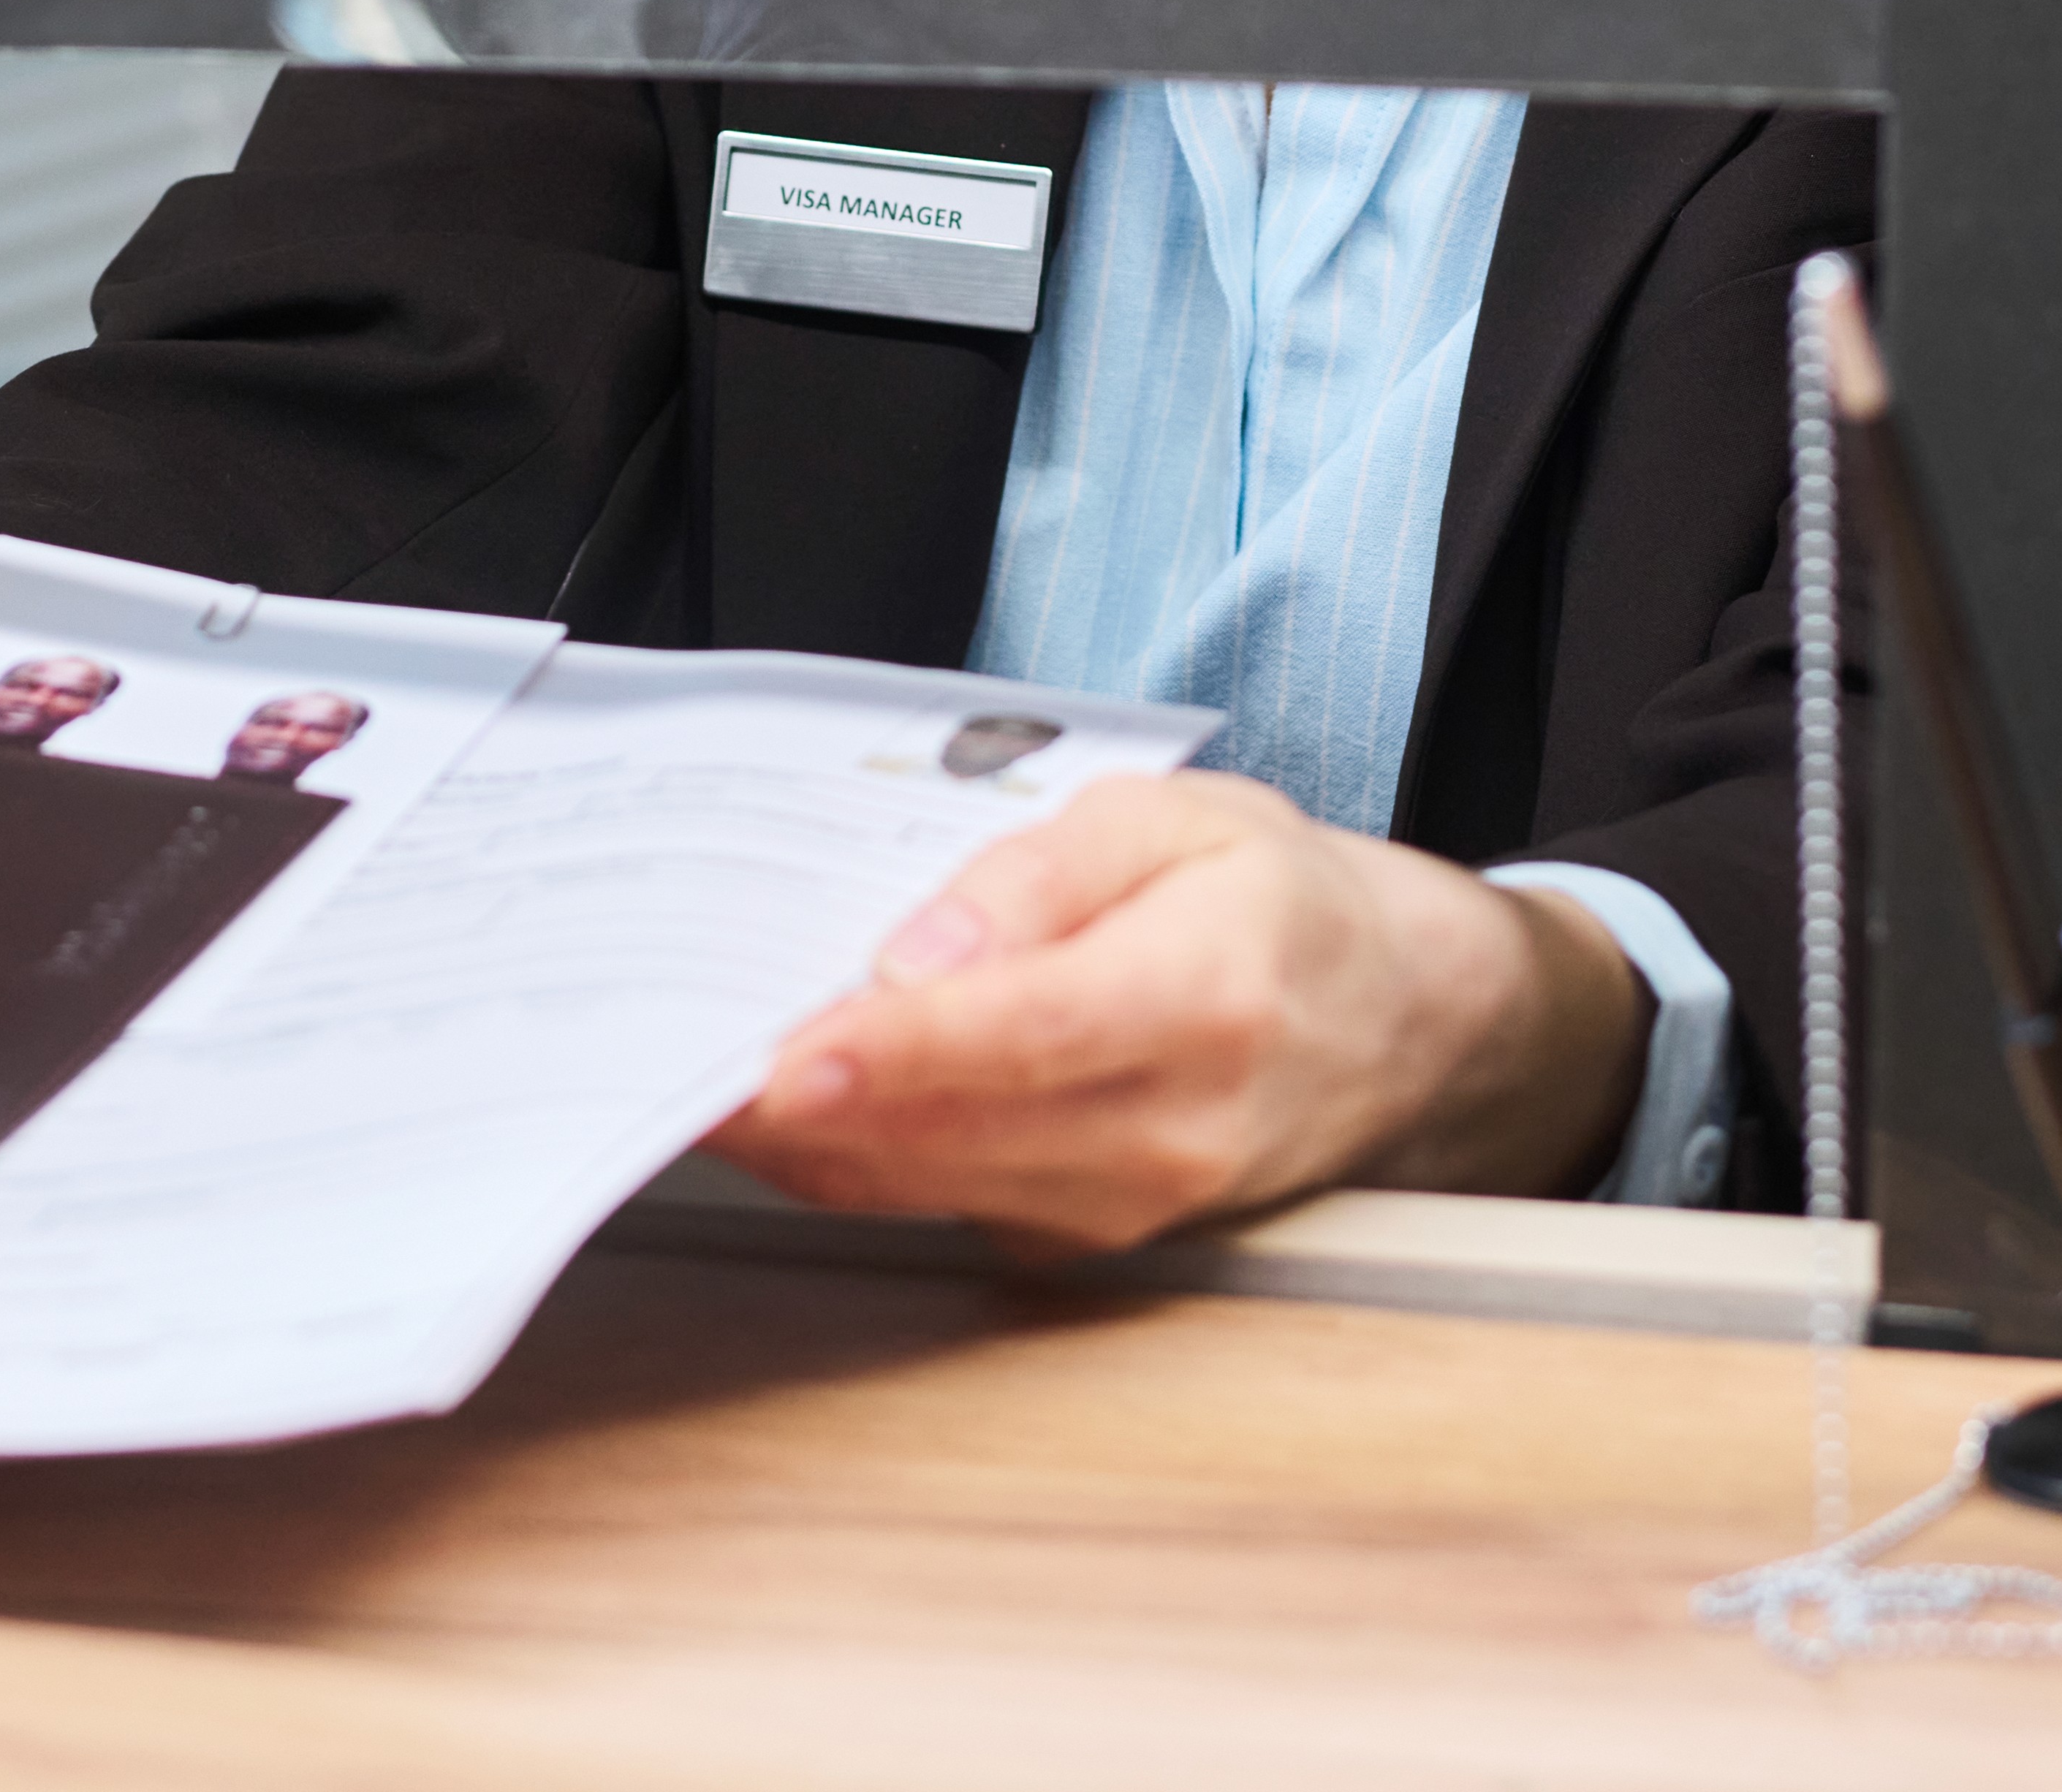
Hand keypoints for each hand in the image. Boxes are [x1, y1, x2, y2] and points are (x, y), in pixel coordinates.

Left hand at [703, 773, 1646, 1249]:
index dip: (889, 1053)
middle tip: (657, 1049)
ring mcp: (1125, 1206)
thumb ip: (1041, 875)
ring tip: (680, 1070)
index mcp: (1201, 1001)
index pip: (1018, 1039)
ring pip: (920, 1182)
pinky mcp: (1087, 1240)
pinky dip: (847, 1156)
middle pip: (944, 1132)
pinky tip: (777, 1103)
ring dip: (795, 1137)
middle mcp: (1165, 1131)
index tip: (781, 1052)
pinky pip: (938, 1200)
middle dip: (790, 1101)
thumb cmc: (1282, 904)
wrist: (1404, 1029)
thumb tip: (920, 949)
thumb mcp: (1179, 822)